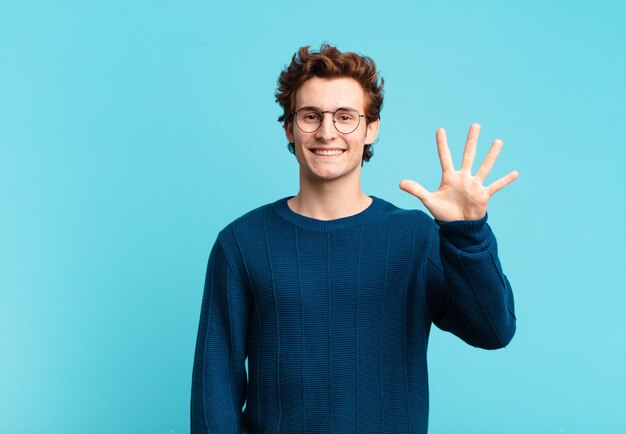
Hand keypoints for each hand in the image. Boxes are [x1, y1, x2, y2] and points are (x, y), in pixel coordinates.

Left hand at [399, 124, 517, 221]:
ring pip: (484, 166)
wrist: (458, 226)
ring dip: (491, 155)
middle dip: (471, 141)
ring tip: (498, 141)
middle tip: (475, 125)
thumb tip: (400, 183)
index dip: (442, 144)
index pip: (445, 157)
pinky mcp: (483, 195)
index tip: (440, 130)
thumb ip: (416, 190)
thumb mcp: (429, 200)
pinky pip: (496, 186)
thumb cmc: (444, 213)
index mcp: (449, 177)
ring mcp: (474, 185)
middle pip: (468, 155)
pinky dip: (505, 180)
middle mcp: (463, 177)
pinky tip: (515, 172)